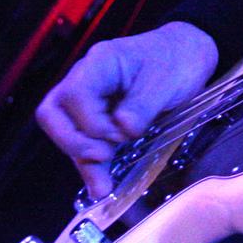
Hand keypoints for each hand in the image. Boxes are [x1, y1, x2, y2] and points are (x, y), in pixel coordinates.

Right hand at [35, 21, 218, 198]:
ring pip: (68, 133)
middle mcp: (86, 80)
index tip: (121, 134)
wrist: (188, 53)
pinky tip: (101, 187)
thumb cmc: (177, 59)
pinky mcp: (100, 118)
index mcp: (100, 63)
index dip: (93, 122)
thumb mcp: (166, 80)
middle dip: (74, 142)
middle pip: (54, 114)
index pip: (75, 95)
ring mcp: (90, 100)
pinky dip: (94, 165)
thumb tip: (123, 130)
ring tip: (103, 188)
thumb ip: (142, 106)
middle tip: (104, 157)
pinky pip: (87, 142)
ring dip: (84, 161)